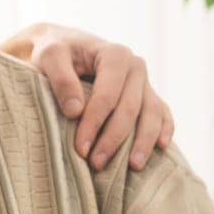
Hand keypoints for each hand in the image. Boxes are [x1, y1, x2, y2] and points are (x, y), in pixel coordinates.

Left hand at [1, 23, 173, 170]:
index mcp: (115, 55)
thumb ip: (60, 79)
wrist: (67, 46)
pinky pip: (162, 112)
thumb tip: (75, 111)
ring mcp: (145, 81)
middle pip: (130, 109)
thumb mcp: (50, 56)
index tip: (80, 149)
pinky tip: (161, 148)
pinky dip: (164, 129)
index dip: (95, 123)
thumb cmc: (55, 52)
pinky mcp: (147, 93)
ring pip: (151, 114)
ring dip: (143, 142)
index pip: (107, 96)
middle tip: (96, 164)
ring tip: (133, 166)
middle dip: (114, 139)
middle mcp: (136, 66)